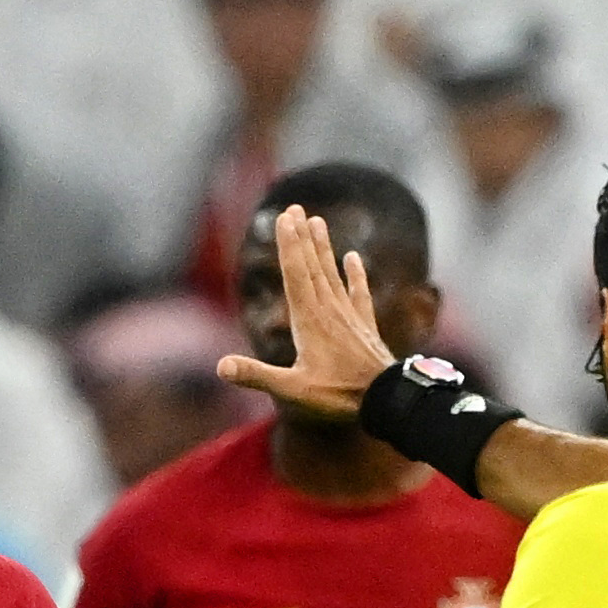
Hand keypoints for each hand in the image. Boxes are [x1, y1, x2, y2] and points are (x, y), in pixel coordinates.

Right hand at [217, 207, 394, 421]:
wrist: (386, 399)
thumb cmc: (338, 395)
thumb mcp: (292, 389)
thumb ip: (257, 375)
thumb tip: (221, 367)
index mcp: (308, 319)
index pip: (295, 273)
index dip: (289, 244)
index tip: (285, 217)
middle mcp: (328, 310)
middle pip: (313, 266)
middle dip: (302, 237)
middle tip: (296, 208)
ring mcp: (349, 316)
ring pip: (333, 274)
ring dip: (324, 248)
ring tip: (318, 222)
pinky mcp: (365, 326)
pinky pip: (359, 293)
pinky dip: (356, 274)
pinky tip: (353, 258)